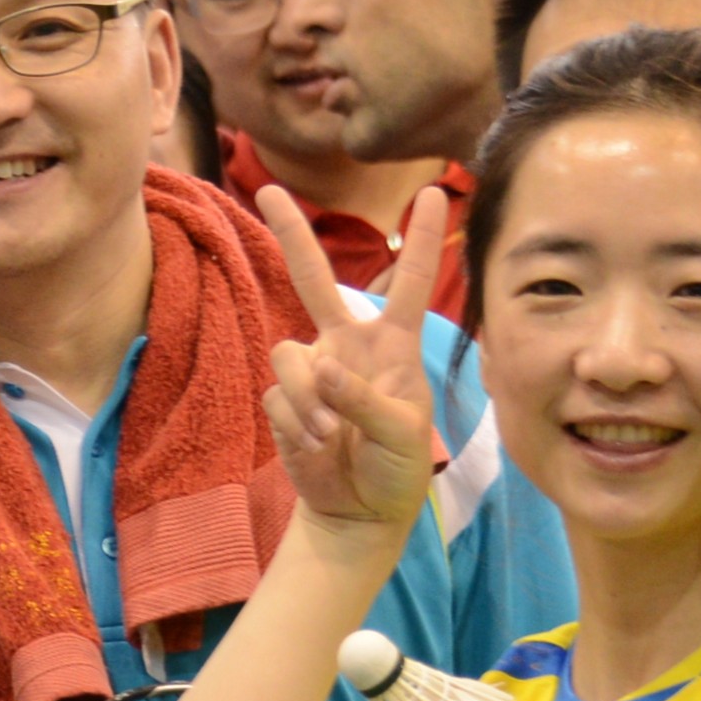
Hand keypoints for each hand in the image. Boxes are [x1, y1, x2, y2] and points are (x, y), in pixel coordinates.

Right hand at [256, 183, 441, 535]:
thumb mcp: (402, 436)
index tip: (432, 192)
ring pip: (290, 354)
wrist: (358, 511)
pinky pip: (278, 395)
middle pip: (314, 279)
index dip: (420, 239)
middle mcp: (348, 345)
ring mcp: (313, 370)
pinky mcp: (285, 399)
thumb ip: (365, 399)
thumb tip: (324, 367)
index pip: (409, 284)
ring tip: (329, 433)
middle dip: (292, 234)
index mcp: (392, 346)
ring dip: (310, 398)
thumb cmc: (396, 470)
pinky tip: (315, 445)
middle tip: (268, 190)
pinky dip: (296, 423)